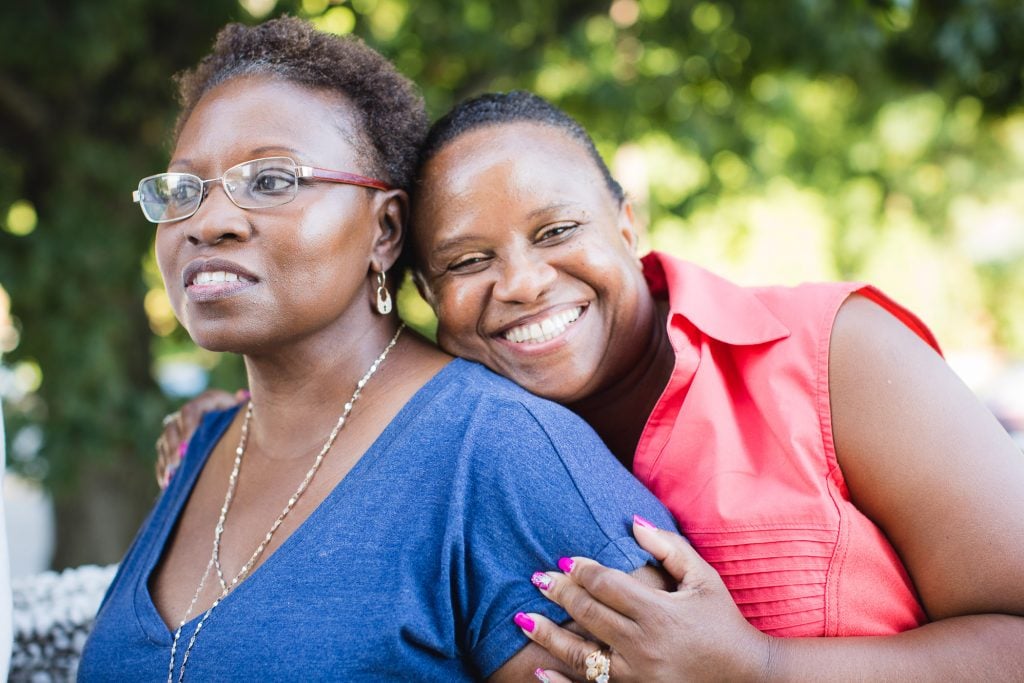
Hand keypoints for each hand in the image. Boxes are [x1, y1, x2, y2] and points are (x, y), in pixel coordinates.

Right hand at [155, 388, 247, 487]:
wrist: (249, 432)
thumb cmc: (252, 421)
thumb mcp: (248, 415)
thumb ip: (242, 408)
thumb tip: (240, 396)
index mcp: (209, 401)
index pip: (190, 410)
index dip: (187, 426)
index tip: (187, 443)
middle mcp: (190, 413)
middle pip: (172, 426)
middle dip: (173, 446)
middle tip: (177, 462)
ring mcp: (180, 430)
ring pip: (164, 442)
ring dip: (166, 459)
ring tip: (171, 476)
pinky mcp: (175, 447)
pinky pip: (163, 458)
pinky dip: (164, 471)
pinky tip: (166, 483)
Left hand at [519, 517, 771, 682]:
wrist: (746, 677)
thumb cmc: (723, 621)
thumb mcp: (703, 579)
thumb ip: (669, 548)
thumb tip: (633, 520)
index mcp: (659, 612)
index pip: (607, 585)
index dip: (582, 570)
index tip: (563, 560)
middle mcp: (643, 645)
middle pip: (589, 615)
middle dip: (559, 594)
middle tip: (536, 579)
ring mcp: (636, 675)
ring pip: (580, 655)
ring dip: (548, 636)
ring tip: (522, 619)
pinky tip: (537, 672)